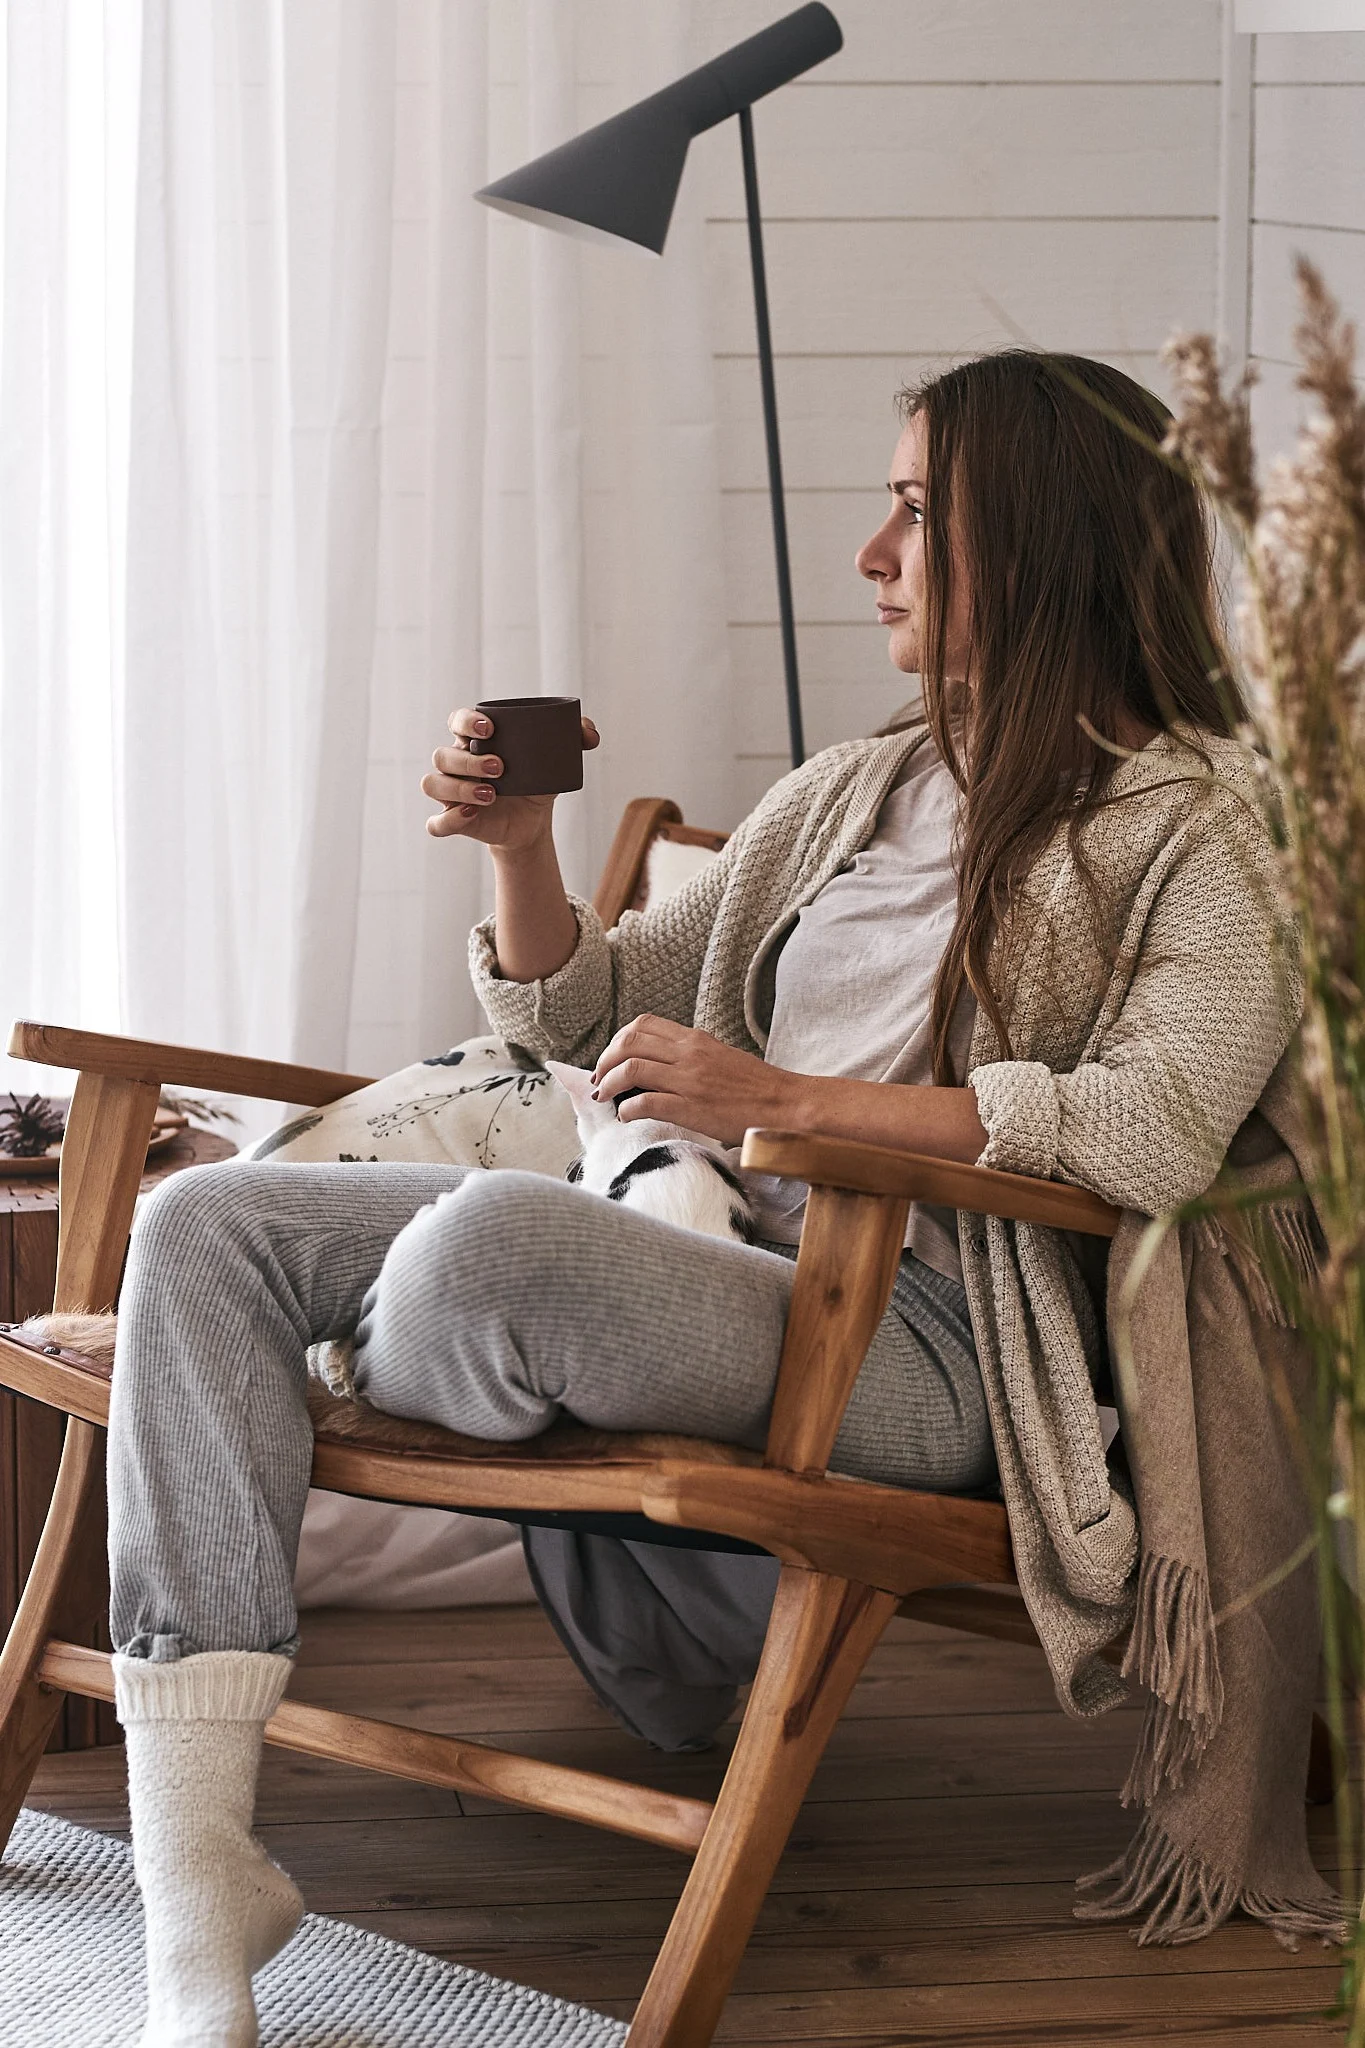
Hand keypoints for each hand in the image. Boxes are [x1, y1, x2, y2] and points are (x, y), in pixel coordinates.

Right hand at [423, 706, 600, 852]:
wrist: (531, 821)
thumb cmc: (535, 782)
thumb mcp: (555, 759)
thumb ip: (574, 738)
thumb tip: (590, 734)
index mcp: (473, 741)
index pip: (456, 720)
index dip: (465, 721)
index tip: (489, 728)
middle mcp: (455, 764)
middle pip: (442, 755)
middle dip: (468, 760)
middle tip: (500, 768)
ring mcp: (449, 793)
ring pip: (433, 785)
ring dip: (458, 788)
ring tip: (491, 794)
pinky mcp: (453, 821)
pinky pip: (436, 824)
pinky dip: (449, 820)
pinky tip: (472, 815)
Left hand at [592, 1015, 805, 1146]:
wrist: (785, 1105)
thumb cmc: (757, 1087)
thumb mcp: (721, 1057)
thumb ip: (692, 1056)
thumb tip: (664, 1066)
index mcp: (695, 1039)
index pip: (643, 1025)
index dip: (618, 1040)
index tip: (611, 1058)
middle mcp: (688, 1054)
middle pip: (629, 1042)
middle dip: (605, 1060)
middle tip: (599, 1079)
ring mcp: (688, 1080)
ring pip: (631, 1069)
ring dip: (609, 1083)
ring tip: (605, 1097)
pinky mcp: (691, 1107)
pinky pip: (646, 1102)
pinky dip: (627, 1109)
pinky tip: (626, 1117)